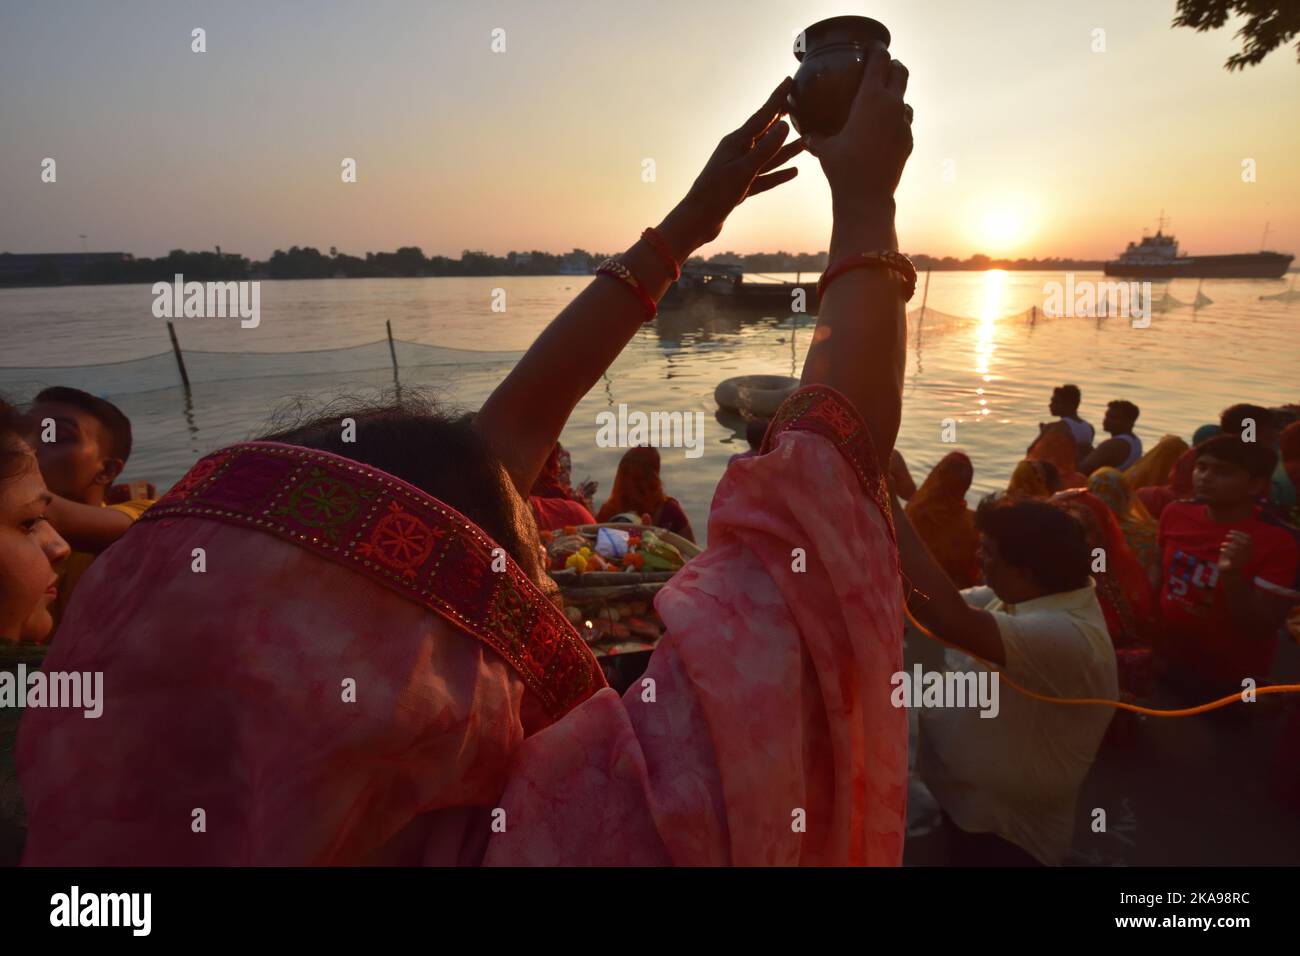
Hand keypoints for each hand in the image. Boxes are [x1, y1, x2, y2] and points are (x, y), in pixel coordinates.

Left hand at [665, 77, 805, 250]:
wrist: (697, 221)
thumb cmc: (716, 194)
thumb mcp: (743, 170)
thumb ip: (765, 149)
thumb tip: (784, 124)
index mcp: (736, 142)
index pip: (762, 116)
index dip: (777, 98)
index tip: (789, 81)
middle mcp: (738, 152)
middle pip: (766, 132)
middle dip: (783, 118)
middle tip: (799, 103)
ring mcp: (740, 170)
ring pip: (769, 156)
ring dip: (786, 148)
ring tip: (806, 140)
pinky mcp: (742, 187)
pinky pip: (766, 177)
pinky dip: (780, 174)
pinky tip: (794, 171)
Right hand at [804, 48, 912, 207]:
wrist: (867, 197)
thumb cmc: (842, 169)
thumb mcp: (824, 149)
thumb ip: (815, 137)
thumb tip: (805, 134)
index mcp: (870, 99)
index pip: (879, 61)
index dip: (877, 51)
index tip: (872, 48)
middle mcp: (892, 106)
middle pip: (901, 72)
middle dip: (893, 66)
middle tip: (883, 68)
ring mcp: (904, 124)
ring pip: (905, 100)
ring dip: (897, 97)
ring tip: (884, 103)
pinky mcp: (908, 141)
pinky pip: (905, 123)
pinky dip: (896, 121)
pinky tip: (885, 131)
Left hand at [1218, 530, 1253, 573]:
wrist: (1227, 572)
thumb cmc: (1230, 558)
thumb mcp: (1234, 549)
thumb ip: (1236, 542)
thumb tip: (1234, 533)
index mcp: (1250, 551)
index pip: (1248, 539)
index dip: (1240, 533)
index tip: (1231, 531)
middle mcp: (1248, 556)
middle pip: (1244, 542)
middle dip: (1234, 537)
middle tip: (1227, 536)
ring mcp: (1243, 560)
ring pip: (1237, 548)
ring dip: (1228, 544)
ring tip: (1222, 544)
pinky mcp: (1236, 565)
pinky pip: (1232, 555)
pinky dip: (1225, 550)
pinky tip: (1221, 550)